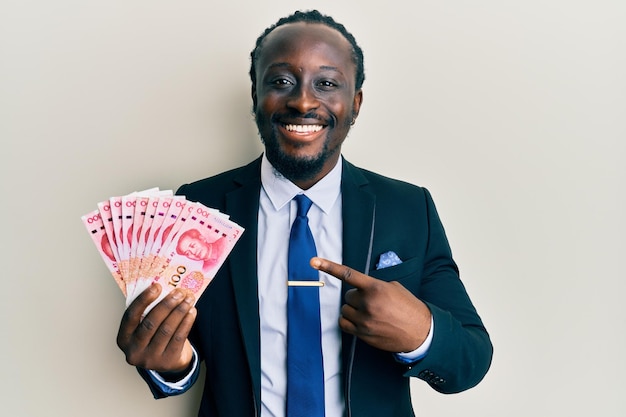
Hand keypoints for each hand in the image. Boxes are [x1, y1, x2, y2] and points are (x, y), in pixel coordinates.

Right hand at [116, 284, 196, 372]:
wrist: (166, 361)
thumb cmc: (153, 337)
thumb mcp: (143, 327)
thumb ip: (147, 312)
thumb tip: (164, 289)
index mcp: (124, 338)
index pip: (131, 316)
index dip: (143, 300)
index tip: (157, 286)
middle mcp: (134, 351)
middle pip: (151, 323)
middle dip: (167, 304)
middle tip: (179, 292)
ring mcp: (151, 359)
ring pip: (167, 330)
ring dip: (180, 311)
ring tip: (188, 299)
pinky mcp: (167, 362)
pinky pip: (179, 338)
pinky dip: (186, 322)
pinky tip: (191, 312)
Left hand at [311, 257, 431, 352]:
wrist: (420, 332)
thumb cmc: (408, 308)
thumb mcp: (394, 288)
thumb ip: (375, 285)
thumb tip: (361, 287)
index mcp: (376, 288)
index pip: (348, 274)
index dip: (329, 267)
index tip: (314, 262)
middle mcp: (368, 303)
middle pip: (348, 296)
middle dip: (357, 298)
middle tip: (372, 302)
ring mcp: (364, 320)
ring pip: (345, 309)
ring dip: (354, 309)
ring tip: (370, 313)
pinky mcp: (362, 334)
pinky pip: (344, 323)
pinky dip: (349, 321)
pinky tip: (361, 321)